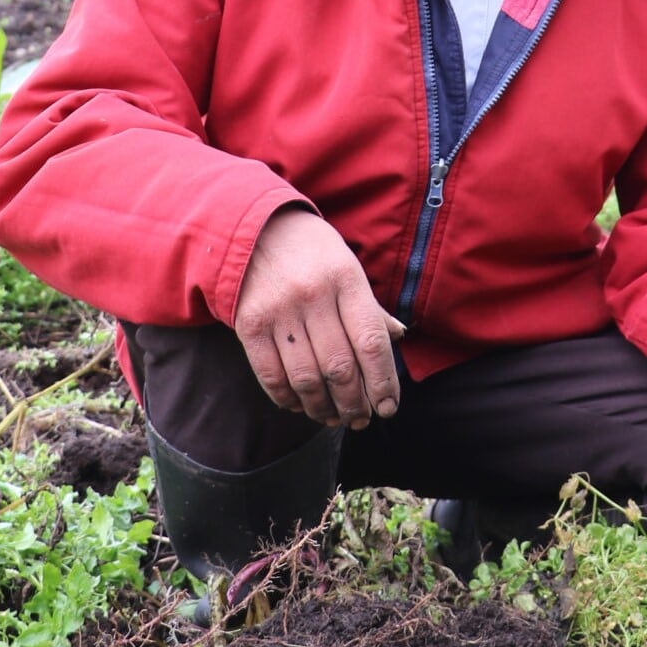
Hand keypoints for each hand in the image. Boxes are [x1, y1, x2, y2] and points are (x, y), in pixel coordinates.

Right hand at [232, 207, 404, 428]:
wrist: (252, 227)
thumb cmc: (311, 252)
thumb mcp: (347, 266)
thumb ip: (369, 306)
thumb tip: (398, 337)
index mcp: (346, 279)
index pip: (371, 342)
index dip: (383, 382)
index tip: (389, 407)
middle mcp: (314, 295)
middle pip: (340, 367)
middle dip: (355, 403)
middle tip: (362, 420)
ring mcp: (279, 310)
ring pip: (307, 378)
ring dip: (324, 409)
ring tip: (335, 419)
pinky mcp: (249, 324)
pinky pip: (271, 375)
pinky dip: (288, 399)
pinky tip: (301, 406)